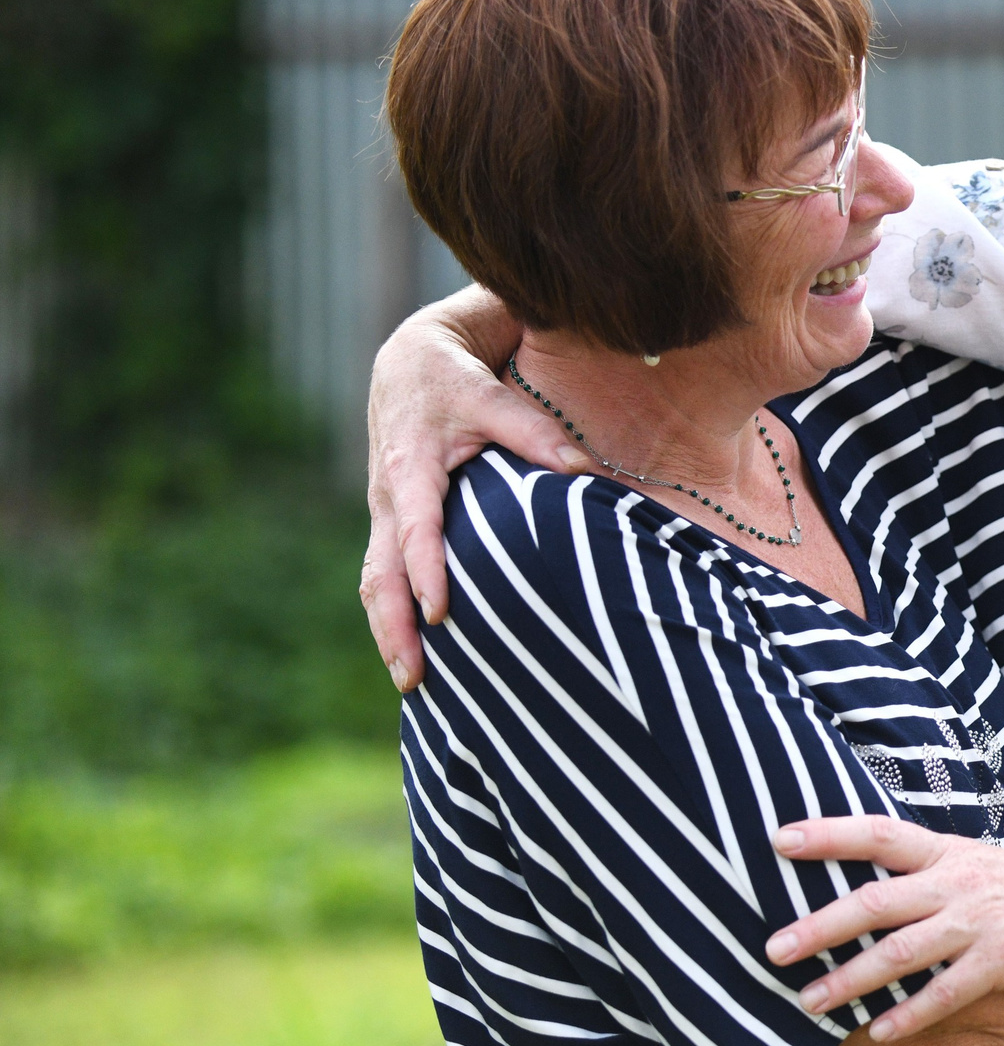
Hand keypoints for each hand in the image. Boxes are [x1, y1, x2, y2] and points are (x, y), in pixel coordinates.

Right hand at [362, 288, 582, 690]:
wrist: (409, 363)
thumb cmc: (456, 380)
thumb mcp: (494, 397)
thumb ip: (538, 435)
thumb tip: (587, 472)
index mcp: (411, 468)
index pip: (416, 531)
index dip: (426, 573)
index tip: (439, 615)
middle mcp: (388, 497)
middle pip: (381, 574)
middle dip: (393, 627)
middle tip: (414, 677)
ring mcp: (383, 513)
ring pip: (375, 582)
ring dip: (387, 632)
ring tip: (411, 682)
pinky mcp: (389, 522)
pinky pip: (383, 575)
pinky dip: (390, 615)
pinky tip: (410, 653)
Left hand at [766, 815, 1003, 1041]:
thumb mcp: (994, 870)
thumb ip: (942, 876)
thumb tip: (888, 888)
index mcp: (956, 854)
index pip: (880, 834)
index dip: (828, 834)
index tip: (778, 839)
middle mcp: (963, 881)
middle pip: (875, 899)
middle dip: (819, 924)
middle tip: (770, 947)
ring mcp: (985, 921)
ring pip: (901, 950)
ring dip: (850, 978)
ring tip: (808, 1003)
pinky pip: (948, 992)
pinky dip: (912, 1012)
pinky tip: (881, 1032)